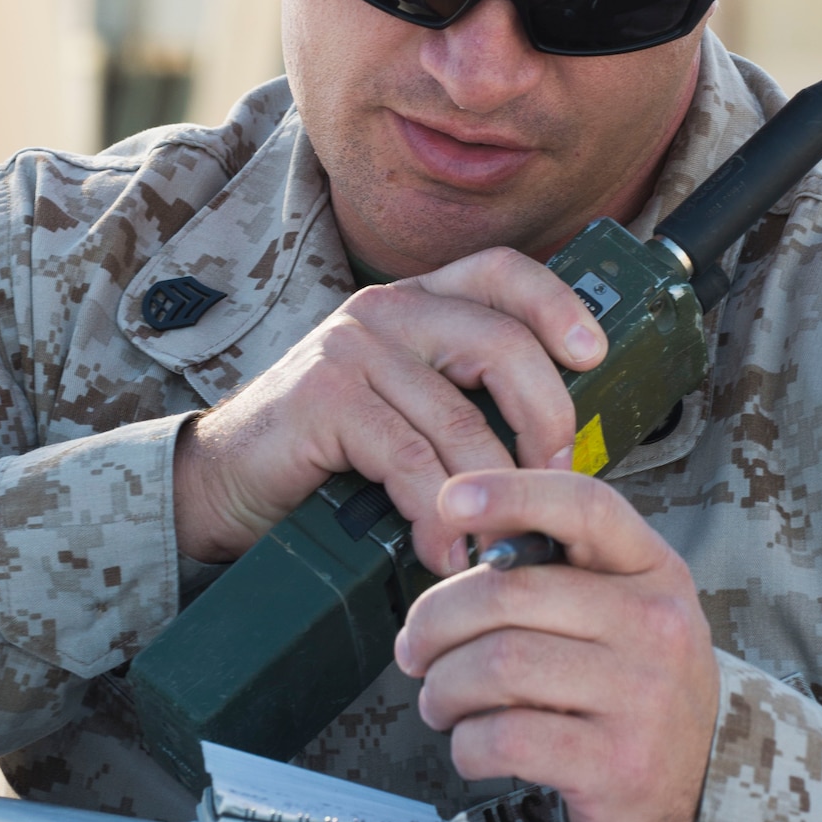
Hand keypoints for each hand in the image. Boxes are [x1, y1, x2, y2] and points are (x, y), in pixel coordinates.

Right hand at [172, 249, 605, 571]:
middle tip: (555, 482)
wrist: (226, 484)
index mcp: (418, 301)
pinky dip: (436, 515)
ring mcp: (352, 348)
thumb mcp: (410, 411)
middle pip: (501, 343)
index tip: (595, 356)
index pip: (502, 272)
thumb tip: (562, 452)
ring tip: (501, 541)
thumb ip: (469, 403)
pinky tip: (444, 549)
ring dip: (491, 492)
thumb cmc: (331, 456)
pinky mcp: (324, 398)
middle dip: (544, 420)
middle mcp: (387, 309)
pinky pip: (408, 459)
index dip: (558, 305)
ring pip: (458, 418)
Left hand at [394, 467, 718, 821]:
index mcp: (653, 570)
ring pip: (497, 665)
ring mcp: (641, 695)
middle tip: (416, 649)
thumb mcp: (625, 613)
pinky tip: (473, 743)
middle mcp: (656, 624)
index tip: (450, 500)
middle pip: (509, 594)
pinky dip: (466, 743)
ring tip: (440, 701)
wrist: (699, 789)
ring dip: (443, 688)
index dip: (511, 493)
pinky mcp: (616, 763)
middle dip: (436, 622)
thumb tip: (462, 547)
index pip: (584, 507)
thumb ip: (557, 574)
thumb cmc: (638, 688)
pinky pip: (505, 737)